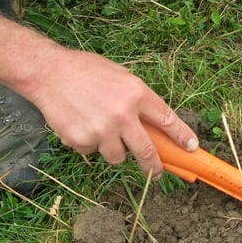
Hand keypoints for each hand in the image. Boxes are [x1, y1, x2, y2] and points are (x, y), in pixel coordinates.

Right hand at [25, 48, 198, 177]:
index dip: (182, 136)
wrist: (49, 73)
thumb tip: (152, 124)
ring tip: (102, 131)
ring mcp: (101, 130)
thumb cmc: (86, 70)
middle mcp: (122, 114)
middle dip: (154, 166)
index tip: (192, 147)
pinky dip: (89, 143)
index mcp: (136, 93)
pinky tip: (81, 123)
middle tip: (157, 172)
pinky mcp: (81, 140)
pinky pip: (91, 151)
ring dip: (114, 150)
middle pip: (146, 151)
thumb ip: (136, 99)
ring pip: (117, 157)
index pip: (167, 119)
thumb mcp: (120, 75)